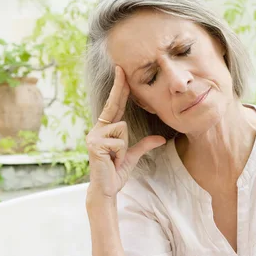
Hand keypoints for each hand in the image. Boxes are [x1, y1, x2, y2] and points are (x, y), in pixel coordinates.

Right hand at [85, 65, 165, 200]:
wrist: (106, 189)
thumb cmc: (116, 172)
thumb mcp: (133, 156)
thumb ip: (145, 145)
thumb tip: (160, 138)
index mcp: (106, 130)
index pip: (115, 106)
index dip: (119, 90)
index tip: (121, 73)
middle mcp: (97, 130)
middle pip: (114, 107)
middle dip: (118, 87)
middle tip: (121, 66)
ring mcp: (94, 136)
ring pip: (122, 129)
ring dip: (124, 148)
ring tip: (116, 158)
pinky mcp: (95, 144)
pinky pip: (119, 142)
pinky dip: (121, 154)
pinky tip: (113, 161)